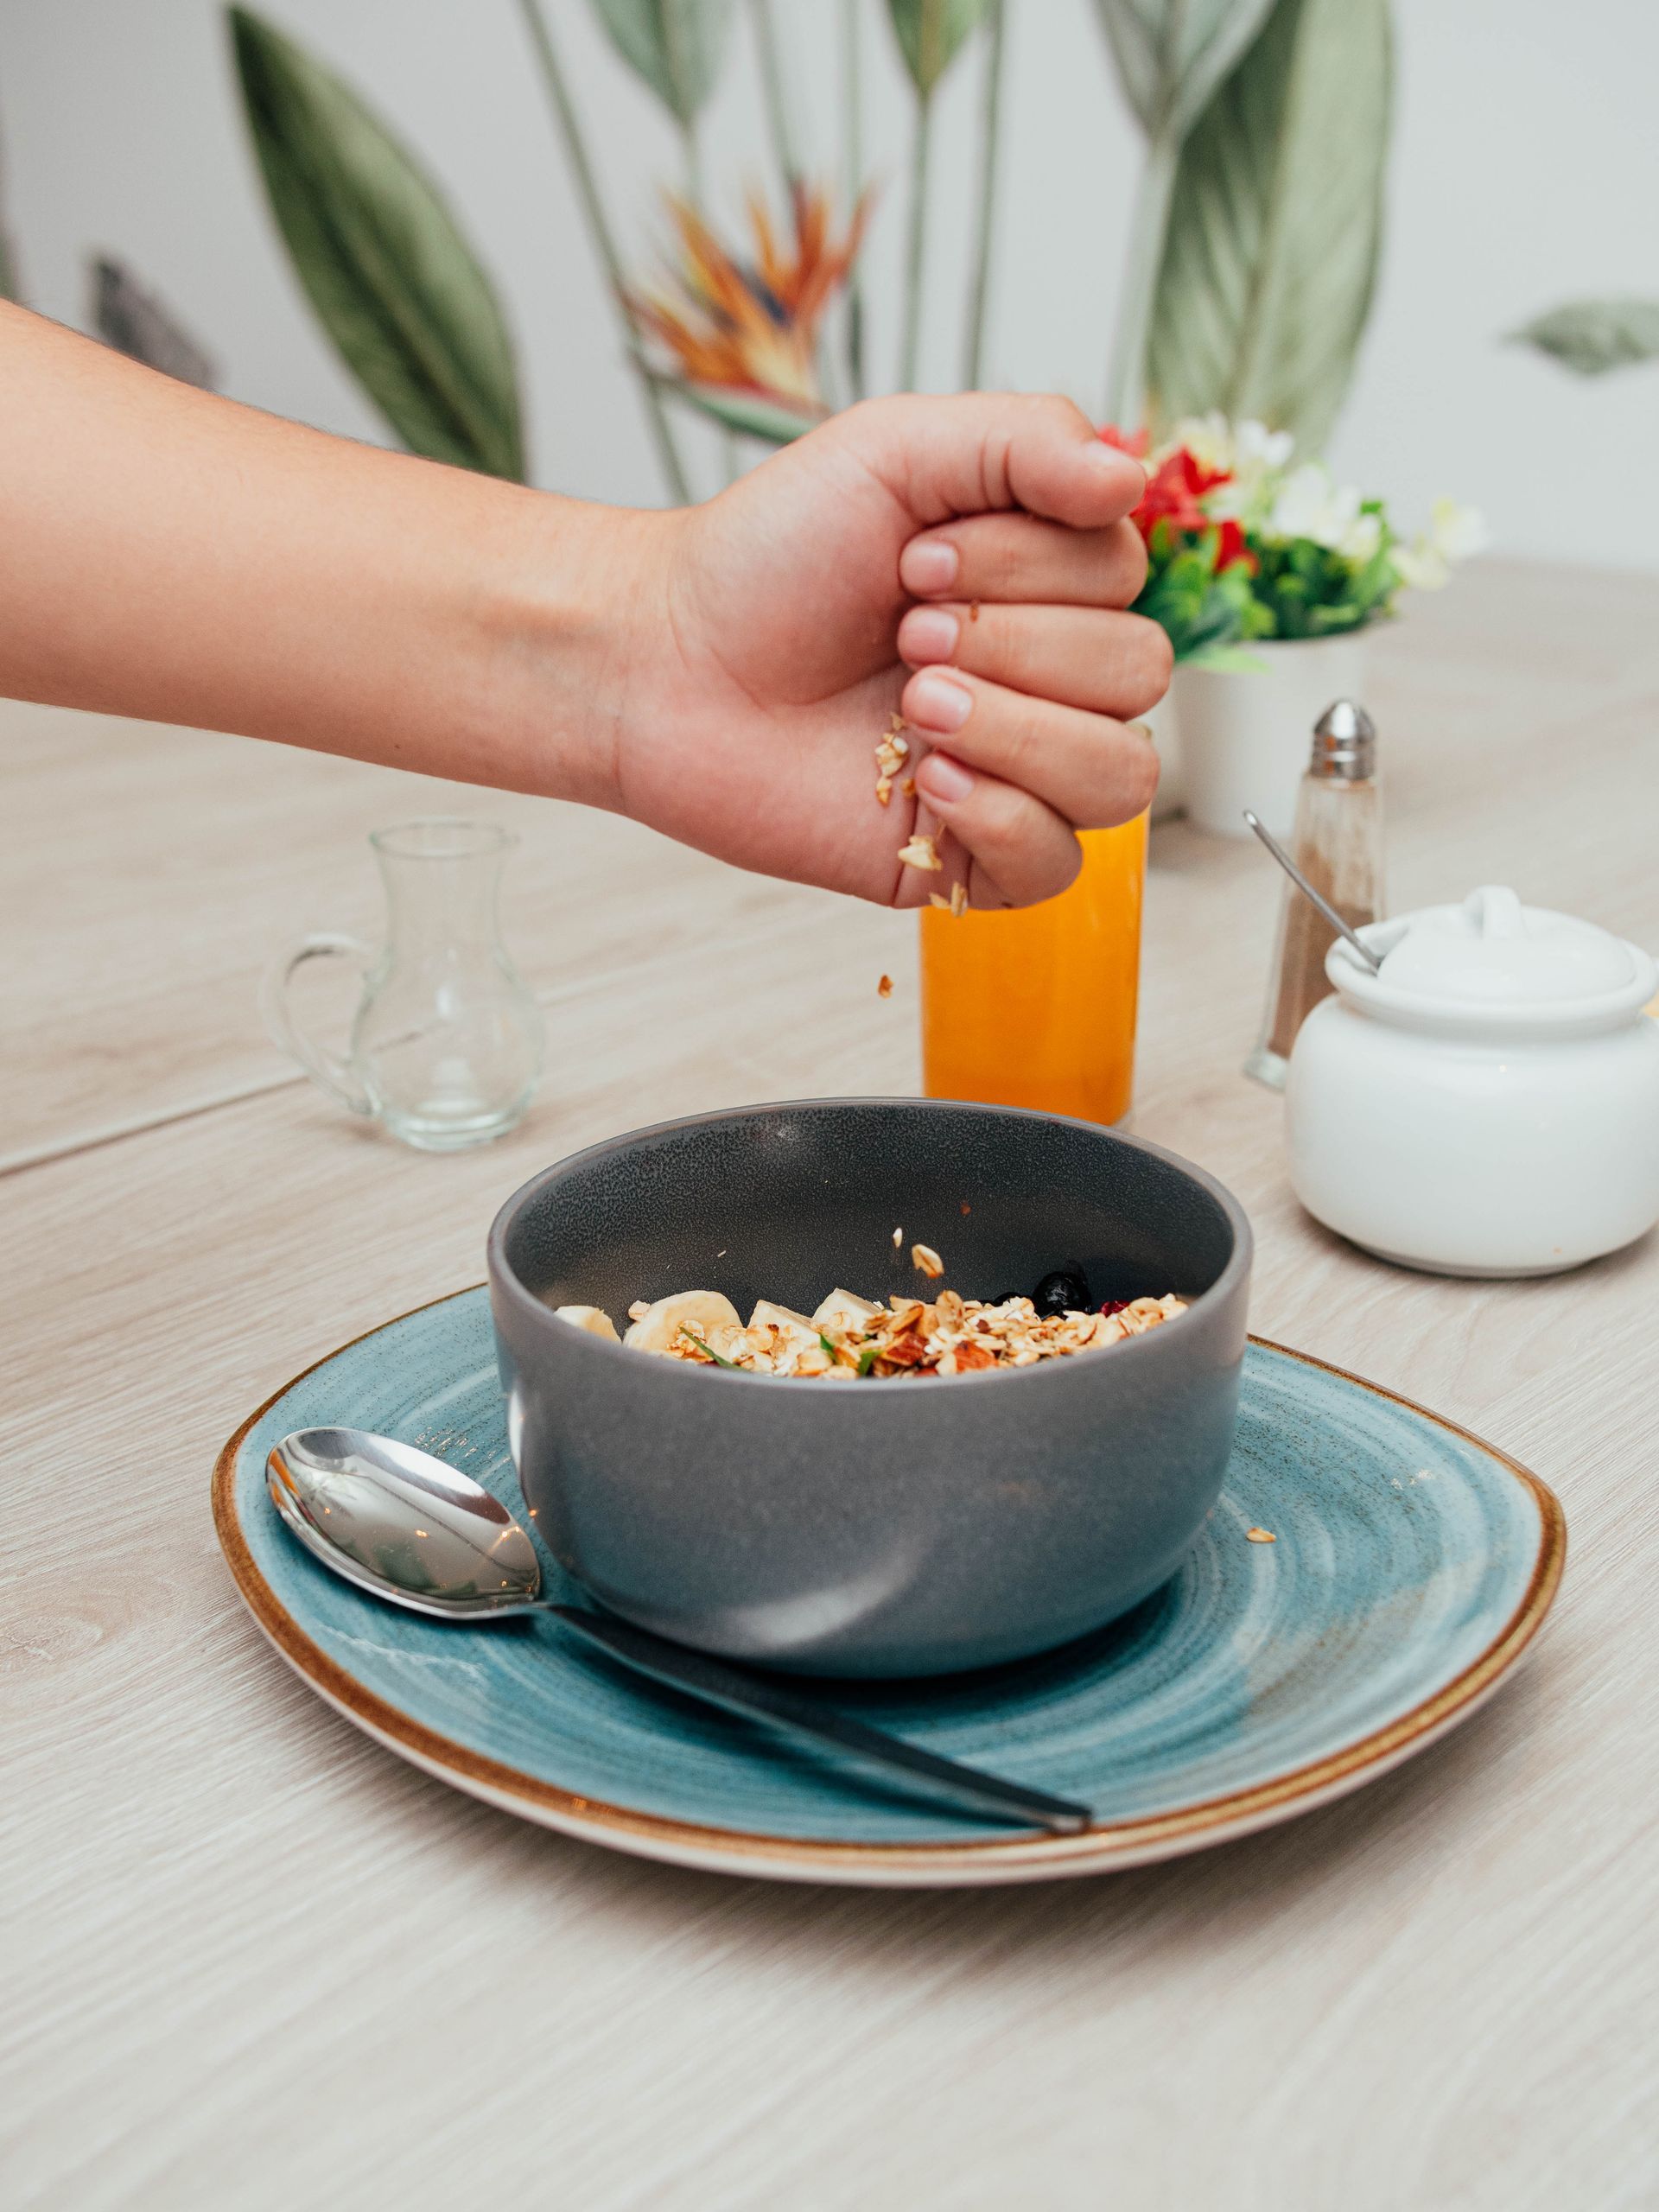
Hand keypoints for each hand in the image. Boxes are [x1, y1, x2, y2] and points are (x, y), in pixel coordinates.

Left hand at [615, 393, 1167, 907]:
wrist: (663, 664)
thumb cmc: (767, 558)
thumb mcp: (896, 450)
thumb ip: (1026, 440)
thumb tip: (1132, 474)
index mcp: (1040, 581)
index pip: (1123, 575)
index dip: (1029, 569)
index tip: (912, 563)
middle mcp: (1041, 676)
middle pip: (1138, 672)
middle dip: (1015, 645)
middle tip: (903, 636)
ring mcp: (1013, 772)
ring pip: (1121, 774)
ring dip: (1020, 732)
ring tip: (914, 708)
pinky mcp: (966, 861)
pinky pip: (1059, 864)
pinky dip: (1005, 818)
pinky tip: (927, 781)